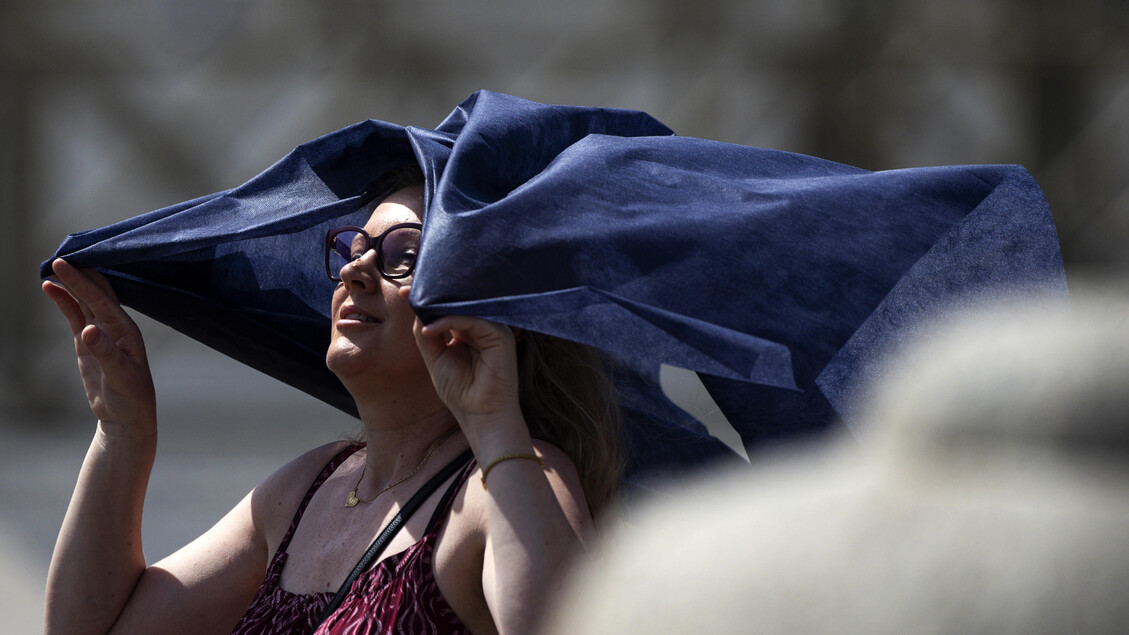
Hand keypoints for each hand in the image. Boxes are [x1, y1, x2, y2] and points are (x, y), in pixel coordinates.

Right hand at [42, 260, 156, 434]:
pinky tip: (52, 289)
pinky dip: (64, 301)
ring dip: (69, 285)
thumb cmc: (131, 397)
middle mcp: (115, 326)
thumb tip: (88, 331)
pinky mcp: (89, 342)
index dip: (82, 281)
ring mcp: (101, 333)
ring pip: (84, 301)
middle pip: (95, 293)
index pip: (101, 299)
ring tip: (50, 269)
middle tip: (59, 255)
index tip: (64, 263)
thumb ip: (105, 353)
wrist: (127, 417)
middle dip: (79, 274)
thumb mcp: (120, 377)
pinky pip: (75, 315)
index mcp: (126, 330)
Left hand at [402, 288, 524, 439]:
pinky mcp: (501, 336)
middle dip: (432, 296)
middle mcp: (483, 327)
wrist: (481, 416)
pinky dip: (448, 321)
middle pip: (458, 302)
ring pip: (465, 307)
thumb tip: (415, 309)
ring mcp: (494, 330)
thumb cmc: (461, 392)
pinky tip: (429, 330)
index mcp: (470, 331)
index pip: (449, 308)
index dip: (428, 299)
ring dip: (438, 307)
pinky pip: (472, 319)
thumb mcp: (435, 358)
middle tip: (406, 291)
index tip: (403, 292)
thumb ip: (426, 334)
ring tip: (415, 308)